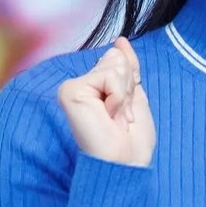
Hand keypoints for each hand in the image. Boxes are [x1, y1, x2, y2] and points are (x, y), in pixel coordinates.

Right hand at [56, 36, 155, 166]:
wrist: (125, 165)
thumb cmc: (131, 143)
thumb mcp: (135, 97)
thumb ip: (127, 68)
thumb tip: (120, 41)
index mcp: (93, 88)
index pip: (118, 60)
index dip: (132, 84)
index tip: (124, 115)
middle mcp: (79, 86)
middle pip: (116, 59)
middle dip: (129, 89)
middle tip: (121, 118)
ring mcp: (72, 88)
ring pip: (114, 66)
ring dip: (125, 96)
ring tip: (115, 120)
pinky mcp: (70, 91)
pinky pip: (109, 76)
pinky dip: (118, 98)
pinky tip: (109, 118)